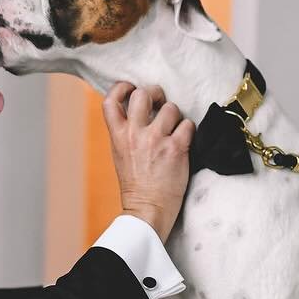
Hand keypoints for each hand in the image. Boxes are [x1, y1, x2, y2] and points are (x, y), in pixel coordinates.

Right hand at [102, 83, 192, 242]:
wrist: (147, 210)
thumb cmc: (136, 185)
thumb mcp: (120, 155)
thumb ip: (125, 133)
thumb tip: (137, 111)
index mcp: (117, 136)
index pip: (110, 100)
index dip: (122, 88)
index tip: (131, 89)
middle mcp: (135, 134)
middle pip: (142, 94)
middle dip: (154, 93)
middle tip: (160, 103)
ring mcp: (156, 140)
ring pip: (170, 107)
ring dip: (175, 116)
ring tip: (174, 130)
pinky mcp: (176, 149)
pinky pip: (188, 125)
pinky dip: (189, 131)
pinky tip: (184, 143)